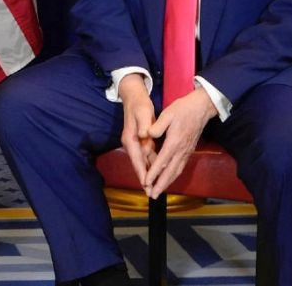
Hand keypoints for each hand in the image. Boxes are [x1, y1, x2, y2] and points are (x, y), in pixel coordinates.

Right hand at [117, 74, 155, 188]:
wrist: (133, 97)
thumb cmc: (139, 105)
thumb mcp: (142, 112)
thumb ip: (144, 125)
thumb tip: (145, 135)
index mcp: (131, 139)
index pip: (136, 159)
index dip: (142, 173)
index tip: (147, 185)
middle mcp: (132, 143)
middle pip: (139, 165)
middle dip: (146, 180)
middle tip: (152, 194)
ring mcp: (136, 143)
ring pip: (144, 162)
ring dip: (150, 175)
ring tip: (157, 188)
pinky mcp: (142, 141)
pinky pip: (148, 157)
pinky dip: (154, 165)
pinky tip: (161, 172)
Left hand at [144, 88, 217, 197]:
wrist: (202, 108)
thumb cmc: (183, 109)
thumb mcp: (167, 113)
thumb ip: (157, 126)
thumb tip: (148, 135)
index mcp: (174, 142)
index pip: (162, 161)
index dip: (154, 173)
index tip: (146, 182)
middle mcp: (181, 150)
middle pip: (170, 171)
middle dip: (161, 184)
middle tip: (152, 196)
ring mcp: (187, 151)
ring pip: (177, 171)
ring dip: (168, 183)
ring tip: (159, 192)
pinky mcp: (189, 150)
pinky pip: (181, 166)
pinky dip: (174, 175)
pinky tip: (169, 179)